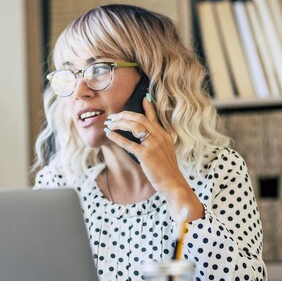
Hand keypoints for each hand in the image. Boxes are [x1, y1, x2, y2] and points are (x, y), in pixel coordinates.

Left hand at [104, 97, 203, 220]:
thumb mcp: (168, 150)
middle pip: (139, 118)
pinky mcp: (145, 154)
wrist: (172, 182)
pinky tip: (109, 133)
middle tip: (114, 116)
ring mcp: (152, 144)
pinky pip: (128, 143)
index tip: (142, 98)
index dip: (147, 107)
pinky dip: (117, 137)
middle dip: (124, 115)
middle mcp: (159, 136)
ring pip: (134, 126)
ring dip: (120, 123)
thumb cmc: (167, 169)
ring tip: (110, 123)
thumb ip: (162, 139)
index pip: (153, 117)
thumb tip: (158, 133)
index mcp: (164, 134)